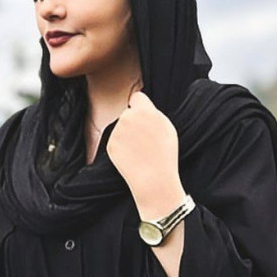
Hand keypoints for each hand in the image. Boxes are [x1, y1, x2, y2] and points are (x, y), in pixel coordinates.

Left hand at [106, 91, 184, 218]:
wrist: (154, 178)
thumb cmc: (165, 154)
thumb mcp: (167, 127)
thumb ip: (153, 113)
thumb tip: (143, 106)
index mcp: (144, 110)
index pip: (137, 97)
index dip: (140, 106)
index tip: (143, 115)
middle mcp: (127, 117)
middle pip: (128, 113)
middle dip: (133, 121)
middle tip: (144, 138)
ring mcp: (117, 131)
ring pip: (121, 128)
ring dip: (127, 135)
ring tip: (140, 150)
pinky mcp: (110, 144)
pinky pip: (116, 140)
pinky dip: (122, 147)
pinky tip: (132, 156)